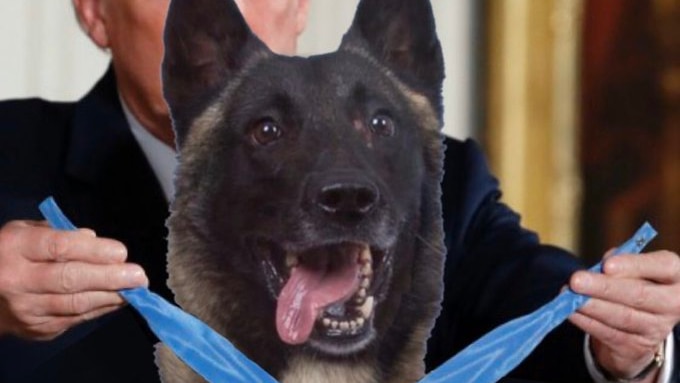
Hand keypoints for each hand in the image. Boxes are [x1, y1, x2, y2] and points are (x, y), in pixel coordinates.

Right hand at [0, 220, 147, 339]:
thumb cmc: (11, 255)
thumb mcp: (26, 232)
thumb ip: (60, 233)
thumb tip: (93, 239)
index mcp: (15, 248)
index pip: (59, 248)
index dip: (94, 251)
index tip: (121, 252)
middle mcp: (17, 280)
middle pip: (70, 279)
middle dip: (110, 277)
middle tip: (138, 275)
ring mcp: (26, 309)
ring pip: (75, 304)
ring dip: (111, 296)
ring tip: (134, 289)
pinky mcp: (36, 328)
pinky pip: (75, 319)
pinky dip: (99, 309)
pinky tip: (116, 300)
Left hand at [569, 249, 679, 380]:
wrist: (638, 327)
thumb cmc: (632, 285)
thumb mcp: (631, 270)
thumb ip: (618, 263)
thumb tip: (602, 266)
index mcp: (673, 275)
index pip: (663, 265)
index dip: (635, 265)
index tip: (607, 265)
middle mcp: (672, 302)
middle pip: (639, 294)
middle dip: (604, 287)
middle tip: (576, 280)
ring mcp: (657, 328)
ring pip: (623, 316)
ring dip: (592, 306)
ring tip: (568, 295)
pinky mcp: (637, 347)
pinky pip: (609, 333)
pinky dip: (587, 322)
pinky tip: (571, 312)